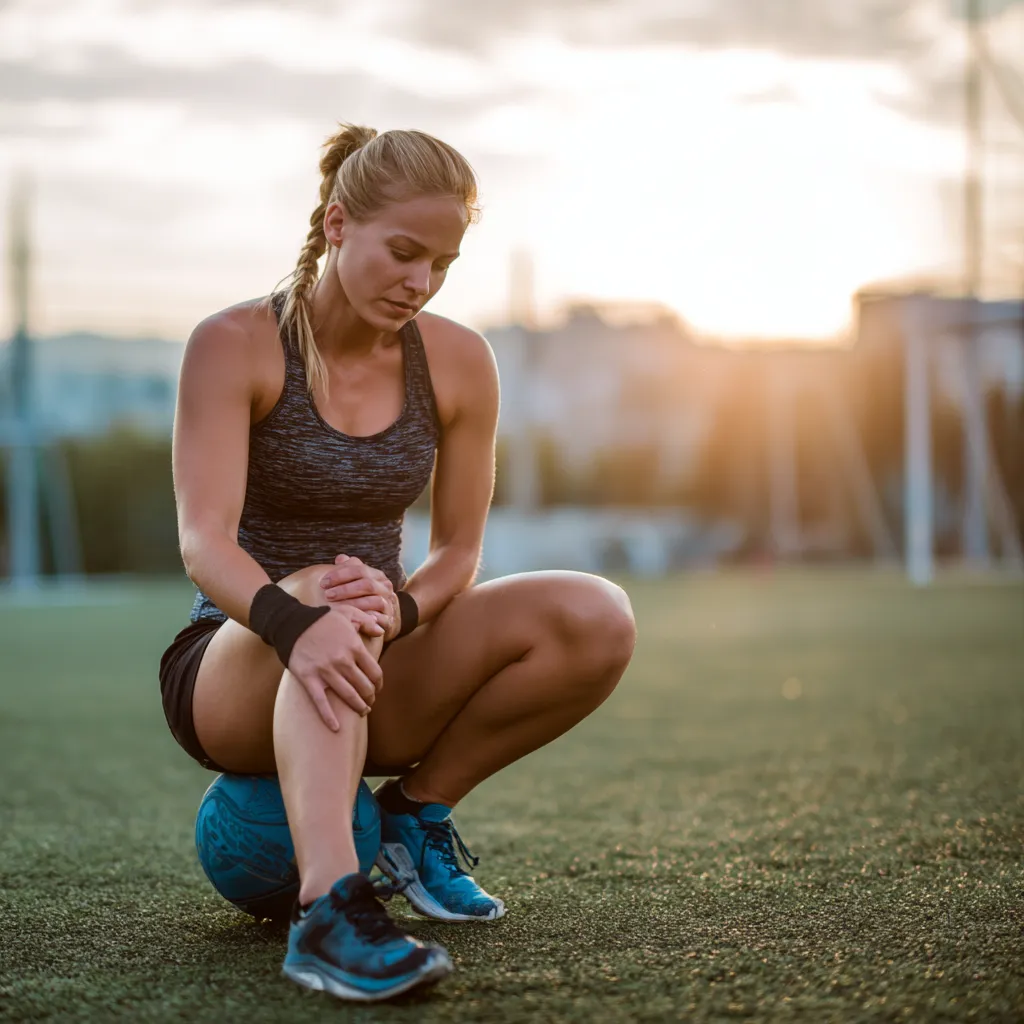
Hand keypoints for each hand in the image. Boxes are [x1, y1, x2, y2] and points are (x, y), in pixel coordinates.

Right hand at [287, 602, 384, 727]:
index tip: (377, 688)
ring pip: (348, 696)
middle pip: (364, 686)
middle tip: (370, 701)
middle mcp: (343, 662)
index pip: (375, 672)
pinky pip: (321, 702)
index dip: (379, 683)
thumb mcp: (348, 613)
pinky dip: (329, 717)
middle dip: (370, 696)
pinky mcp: (309, 679)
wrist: (292, 623)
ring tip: (363, 711)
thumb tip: (381, 631)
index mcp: (355, 647)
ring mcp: (326, 672)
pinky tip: (336, 728)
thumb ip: (367, 622)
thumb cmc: (322, 619)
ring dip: (358, 706)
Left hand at [319, 555, 400, 640]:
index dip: (340, 574)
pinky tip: (352, 618)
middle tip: (327, 595)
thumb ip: (347, 569)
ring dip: (353, 604)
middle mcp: (385, 587)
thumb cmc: (360, 597)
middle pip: (367, 584)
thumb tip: (340, 558)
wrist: (376, 618)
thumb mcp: (353, 581)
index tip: (323, 582)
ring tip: (336, 608)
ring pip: (374, 600)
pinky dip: (366, 617)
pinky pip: (380, 618)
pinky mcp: (389, 619)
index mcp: (377, 575)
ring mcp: (389, 603)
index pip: (360, 569)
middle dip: (345, 589)